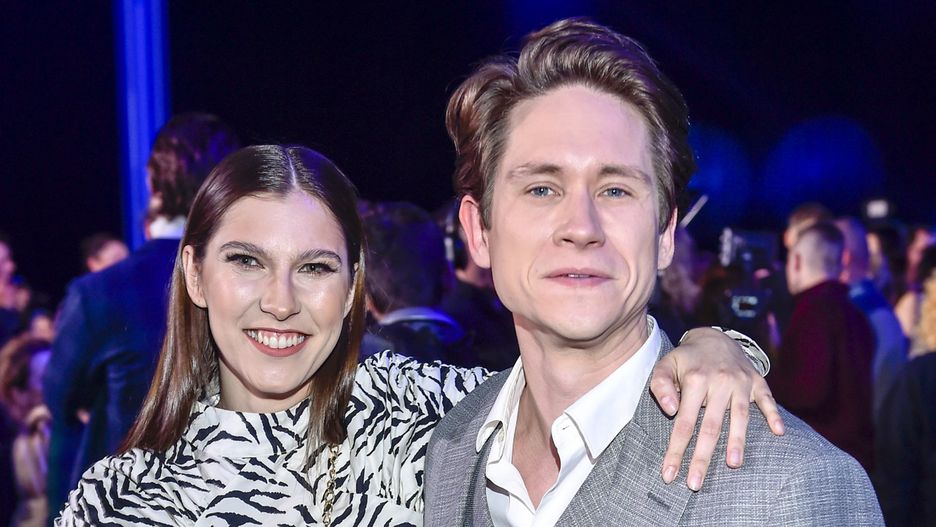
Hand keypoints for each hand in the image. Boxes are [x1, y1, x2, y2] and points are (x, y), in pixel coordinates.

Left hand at [649, 327, 783, 490]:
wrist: (714, 337)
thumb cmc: (686, 360)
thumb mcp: (665, 365)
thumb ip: (661, 386)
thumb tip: (671, 410)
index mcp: (695, 380)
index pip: (684, 422)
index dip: (676, 449)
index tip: (669, 474)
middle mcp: (720, 382)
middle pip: (711, 425)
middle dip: (702, 457)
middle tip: (695, 484)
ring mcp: (741, 382)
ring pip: (740, 416)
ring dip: (737, 441)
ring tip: (733, 464)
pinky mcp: (757, 381)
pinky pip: (767, 399)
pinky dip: (773, 414)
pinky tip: (778, 432)